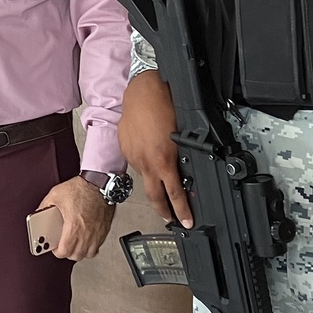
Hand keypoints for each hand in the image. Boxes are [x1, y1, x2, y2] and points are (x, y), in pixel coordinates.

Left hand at [34, 175, 112, 261]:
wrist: (100, 183)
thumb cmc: (81, 188)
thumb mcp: (55, 195)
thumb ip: (44, 206)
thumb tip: (39, 213)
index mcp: (74, 227)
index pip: (65, 251)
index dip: (57, 252)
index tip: (54, 247)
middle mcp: (87, 233)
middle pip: (77, 255)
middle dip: (67, 253)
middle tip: (62, 246)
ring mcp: (97, 233)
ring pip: (88, 253)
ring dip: (80, 251)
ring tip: (74, 245)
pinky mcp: (104, 230)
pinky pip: (98, 246)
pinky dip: (91, 246)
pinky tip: (85, 240)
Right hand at [120, 71, 190, 225]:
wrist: (142, 91)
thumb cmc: (164, 106)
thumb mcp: (181, 136)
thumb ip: (181, 156)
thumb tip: (184, 170)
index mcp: (163, 161)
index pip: (175, 195)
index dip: (182, 211)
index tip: (186, 221)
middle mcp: (146, 163)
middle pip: (154, 197)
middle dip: (164, 211)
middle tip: (171, 218)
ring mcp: (133, 157)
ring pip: (146, 177)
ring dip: (155, 182)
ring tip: (162, 179)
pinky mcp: (125, 149)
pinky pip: (137, 163)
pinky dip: (145, 163)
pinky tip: (150, 154)